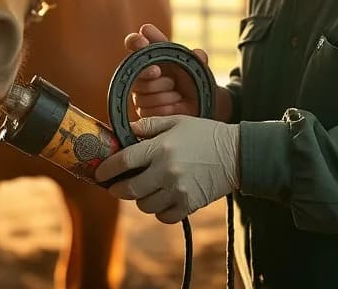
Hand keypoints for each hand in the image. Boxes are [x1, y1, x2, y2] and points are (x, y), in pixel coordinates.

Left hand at [95, 115, 239, 223]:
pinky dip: (159, 211)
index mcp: (161, 148)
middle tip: (116, 187)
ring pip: (144, 205)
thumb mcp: (177, 122)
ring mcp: (178, 191)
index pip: (123, 161)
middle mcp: (166, 171)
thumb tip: (128, 130)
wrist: (237, 155)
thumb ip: (150, 126)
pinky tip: (163, 200)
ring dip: (140, 199)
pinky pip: (163, 216)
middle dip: (117, 189)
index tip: (100, 173)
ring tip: (146, 190)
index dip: (107, 169)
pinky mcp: (189, 205)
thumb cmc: (206, 134)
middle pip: (129, 189)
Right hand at [125, 24, 211, 117]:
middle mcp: (142, 73)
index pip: (134, 43)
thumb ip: (199, 60)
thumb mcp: (198, 68)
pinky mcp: (143, 111)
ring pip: (140, 94)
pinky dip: (163, 108)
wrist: (199, 105)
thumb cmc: (194, 81)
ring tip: (178, 95)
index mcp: (152, 56)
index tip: (143, 41)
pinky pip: (145, 110)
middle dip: (146, 71)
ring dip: (162, 95)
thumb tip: (198, 53)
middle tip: (157, 71)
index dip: (135, 41)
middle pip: (134, 71)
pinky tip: (173, 107)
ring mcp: (140, 93)